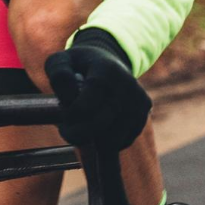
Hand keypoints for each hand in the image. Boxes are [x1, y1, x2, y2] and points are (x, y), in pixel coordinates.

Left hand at [44, 29, 150, 150]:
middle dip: (80, 133)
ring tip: (80, 130)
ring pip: (114, 137)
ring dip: (93, 142)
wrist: (109, 61)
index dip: (75, 112)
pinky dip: (108, 143)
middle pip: (103, 121)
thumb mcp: (61, 62)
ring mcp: (138, 99)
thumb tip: (69, 99)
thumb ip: (59, 76)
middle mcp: (127, 84)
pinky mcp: (144, 112)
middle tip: (65, 131)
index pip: (91, 98)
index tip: (64, 118)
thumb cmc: (79, 66)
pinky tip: (97, 133)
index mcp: (106, 69)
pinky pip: (124, 140)